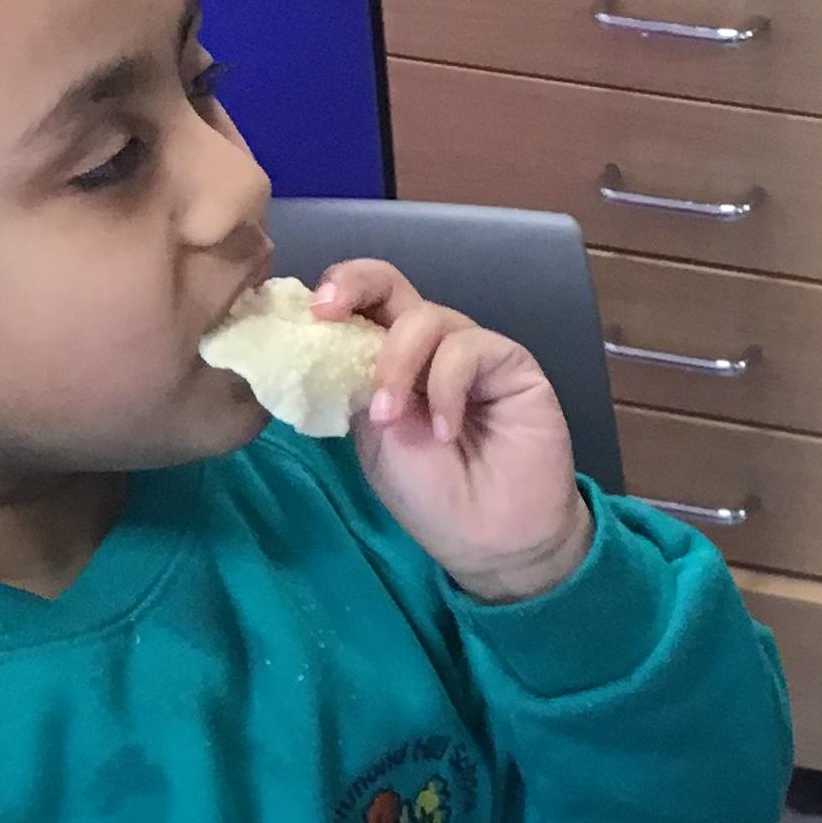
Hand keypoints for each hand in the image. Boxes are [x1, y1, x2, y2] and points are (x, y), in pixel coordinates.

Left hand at [311, 262, 591, 604]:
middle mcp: (427, 348)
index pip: (360, 306)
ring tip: (391, 419)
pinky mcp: (509, 362)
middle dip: (353, 285)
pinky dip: (446, 386)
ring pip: (425, 317)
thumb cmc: (432, 497)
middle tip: (327, 313)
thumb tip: (320, 336)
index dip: (335, 295)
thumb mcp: (374, 438)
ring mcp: (469, 351)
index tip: (312, 314)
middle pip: (389, 284)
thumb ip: (356, 384)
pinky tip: (446, 430)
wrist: (492, 539)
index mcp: (387, 364)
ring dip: (397, 364)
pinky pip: (467, 348)